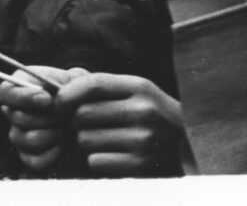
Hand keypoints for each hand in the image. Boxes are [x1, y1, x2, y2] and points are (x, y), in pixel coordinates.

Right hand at [0, 66, 86, 172]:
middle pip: (20, 118)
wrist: (92, 116)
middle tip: (68, 113)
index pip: (5, 92)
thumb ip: (60, 82)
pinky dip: (57, 152)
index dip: (23, 97)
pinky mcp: (30, 159)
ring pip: (31, 139)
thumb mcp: (74, 79)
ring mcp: (19, 137)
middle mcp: (13, 113)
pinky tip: (66, 142)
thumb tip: (48, 99)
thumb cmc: (80, 93)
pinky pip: (38, 161)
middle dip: (50, 116)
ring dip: (56, 132)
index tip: (47, 99)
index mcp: (19, 88)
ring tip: (69, 125)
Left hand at [58, 73, 183, 177]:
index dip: (68, 93)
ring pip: (85, 139)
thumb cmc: (154, 115)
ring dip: (88, 142)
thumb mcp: (137, 92)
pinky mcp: (140, 164)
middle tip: (88, 125)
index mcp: (141, 86)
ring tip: (106, 140)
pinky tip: (114, 155)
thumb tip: (62, 85)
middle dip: (78, 122)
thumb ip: (104, 86)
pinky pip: (95, 161)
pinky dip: (98, 160)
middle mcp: (143, 110)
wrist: (189, 145)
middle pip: (82, 114)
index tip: (57, 103)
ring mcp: (143, 138)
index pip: (93, 83)